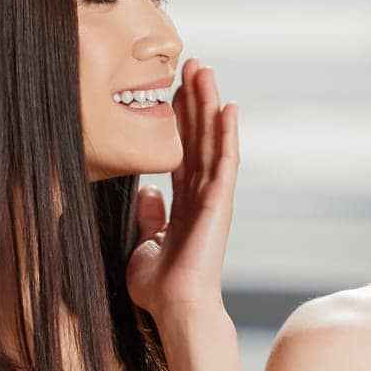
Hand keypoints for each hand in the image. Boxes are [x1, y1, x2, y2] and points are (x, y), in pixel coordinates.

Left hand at [126, 59, 238, 319]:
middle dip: (194, 99)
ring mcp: (214, 196)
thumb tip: (148, 192)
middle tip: (191, 63)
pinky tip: (228, 106)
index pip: (181, 150)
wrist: (174, 307)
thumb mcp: (143, 243)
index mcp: (184, 203)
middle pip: (198, 136)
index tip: (171, 88)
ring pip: (212, 139)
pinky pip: (225, 160)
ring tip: (205, 70)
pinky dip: (227, 133)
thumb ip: (149, 216)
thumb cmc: (159, 286)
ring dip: (210, 103)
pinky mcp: (220, 201)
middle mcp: (202, 194)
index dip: (178, 119)